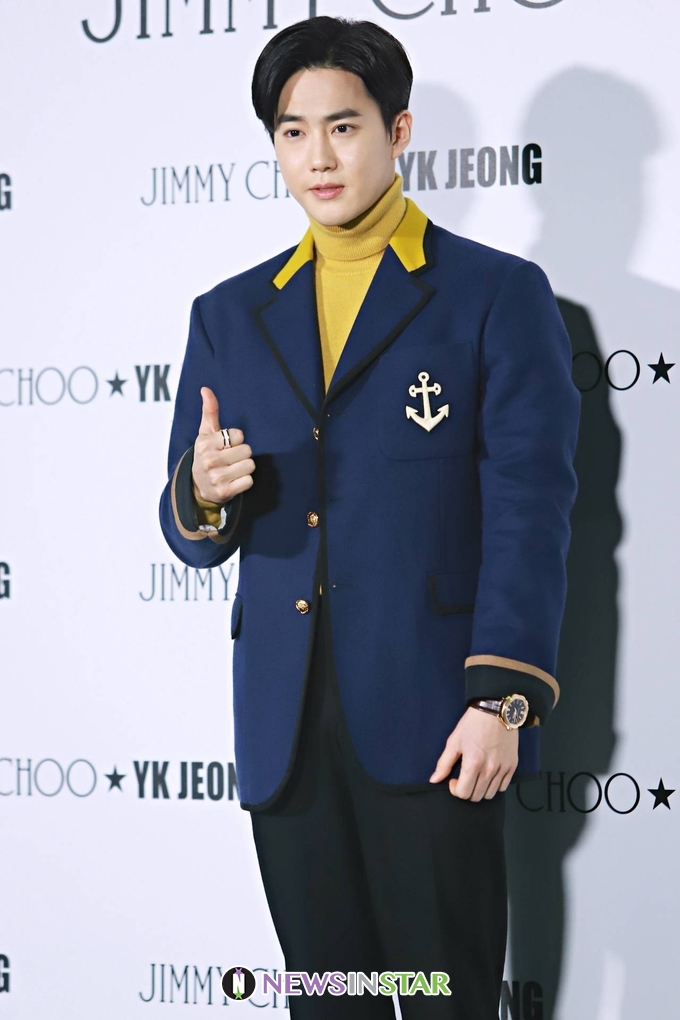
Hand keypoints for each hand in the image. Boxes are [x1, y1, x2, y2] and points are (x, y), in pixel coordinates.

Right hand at [191, 387, 254, 502]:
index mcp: (205, 444)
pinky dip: (245, 481)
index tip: (226, 445)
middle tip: (230, 459)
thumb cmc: (206, 454)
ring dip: (245, 468)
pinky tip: (234, 480)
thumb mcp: (206, 433)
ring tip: (232, 469)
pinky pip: (249, 481)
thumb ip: (209, 411)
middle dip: (242, 454)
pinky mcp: (225, 492)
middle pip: (247, 451)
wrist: (198, 486)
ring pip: (250, 466)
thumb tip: (206, 389)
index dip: (236, 440)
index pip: (238, 435)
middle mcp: (209, 461)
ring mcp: (217, 478)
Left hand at [429, 706, 518, 800]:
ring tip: (476, 776)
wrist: (496, 710)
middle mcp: (489, 769)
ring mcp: (502, 768)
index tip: (454, 779)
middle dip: (467, 790)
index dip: (455, 789)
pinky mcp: (512, 765)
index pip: (463, 793)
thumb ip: (444, 763)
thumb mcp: (454, 741)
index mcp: (473, 763)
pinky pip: (503, 787)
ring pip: (490, 794)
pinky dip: (494, 785)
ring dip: (480, 790)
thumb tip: (434, 780)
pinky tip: (488, 774)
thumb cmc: (473, 724)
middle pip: (476, 796)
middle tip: (464, 778)